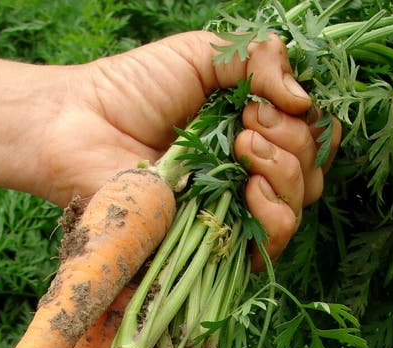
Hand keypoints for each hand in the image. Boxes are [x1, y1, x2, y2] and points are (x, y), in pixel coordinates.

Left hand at [42, 32, 339, 259]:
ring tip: (243, 147)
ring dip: (286, 172)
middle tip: (248, 124)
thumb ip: (259, 58)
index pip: (312, 138)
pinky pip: (267, 249)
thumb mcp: (202, 54)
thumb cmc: (133, 88)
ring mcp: (230, 214)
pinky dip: (275, 215)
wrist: (81, 127)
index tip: (266, 102)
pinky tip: (250, 187)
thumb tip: (306, 99)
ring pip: (296, 209)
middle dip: (294, 142)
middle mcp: (247, 176)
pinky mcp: (211, 247)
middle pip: (311, 173)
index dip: (307, 121)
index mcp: (251, 132)